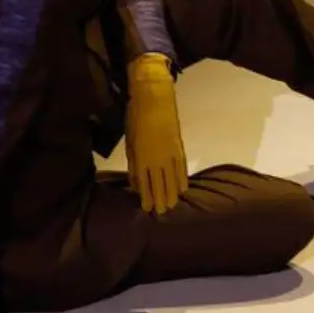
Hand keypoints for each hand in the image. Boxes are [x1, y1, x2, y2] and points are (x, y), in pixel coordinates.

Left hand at [125, 53, 186, 214]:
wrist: (154, 100)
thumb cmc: (136, 119)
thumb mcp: (130, 143)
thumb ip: (133, 164)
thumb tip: (135, 182)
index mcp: (141, 158)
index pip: (145, 184)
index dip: (147, 197)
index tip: (148, 209)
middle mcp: (156, 160)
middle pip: (160, 185)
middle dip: (161, 199)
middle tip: (162, 212)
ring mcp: (170, 154)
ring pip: (172, 179)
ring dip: (172, 193)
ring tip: (173, 204)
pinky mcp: (179, 147)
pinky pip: (181, 168)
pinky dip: (182, 179)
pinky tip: (184, 188)